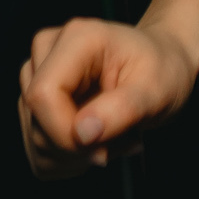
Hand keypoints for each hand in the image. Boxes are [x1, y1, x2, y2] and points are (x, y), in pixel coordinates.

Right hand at [18, 16, 198, 179]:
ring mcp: (37, 76)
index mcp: (77, 38)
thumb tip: (82, 133)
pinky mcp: (35, 102)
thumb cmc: (163, 70)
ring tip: (116, 136)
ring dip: (77, 157)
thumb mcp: (157, 89)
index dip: (64, 133)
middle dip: (78, 149)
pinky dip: (69, 160)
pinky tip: (99, 141)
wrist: (164, 66)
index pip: (42, 95)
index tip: (103, 152)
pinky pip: (37, 152)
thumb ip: (122, 109)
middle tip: (125, 140)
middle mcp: (48, 51)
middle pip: (35, 122)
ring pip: (34, 141)